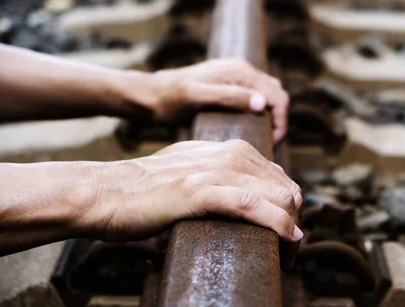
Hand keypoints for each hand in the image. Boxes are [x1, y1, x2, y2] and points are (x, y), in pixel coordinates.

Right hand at [83, 140, 302, 244]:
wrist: (109, 191)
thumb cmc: (148, 189)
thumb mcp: (194, 169)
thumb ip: (221, 174)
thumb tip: (244, 193)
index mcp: (231, 150)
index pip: (279, 177)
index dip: (289, 208)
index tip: (285, 232)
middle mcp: (230, 155)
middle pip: (286, 187)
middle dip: (295, 220)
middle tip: (288, 249)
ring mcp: (216, 171)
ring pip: (278, 195)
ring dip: (292, 229)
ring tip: (287, 254)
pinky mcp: (201, 192)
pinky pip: (253, 206)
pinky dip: (277, 225)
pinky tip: (286, 239)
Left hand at [146, 59, 288, 142]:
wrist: (151, 95)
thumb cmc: (170, 99)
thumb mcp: (197, 98)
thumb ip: (229, 97)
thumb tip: (261, 103)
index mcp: (239, 71)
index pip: (277, 94)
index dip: (281, 119)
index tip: (273, 142)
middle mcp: (241, 70)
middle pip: (276, 93)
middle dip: (278, 118)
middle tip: (270, 143)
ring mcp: (235, 77)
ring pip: (267, 95)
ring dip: (271, 115)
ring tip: (263, 137)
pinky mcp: (229, 85)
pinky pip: (255, 97)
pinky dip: (260, 112)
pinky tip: (251, 127)